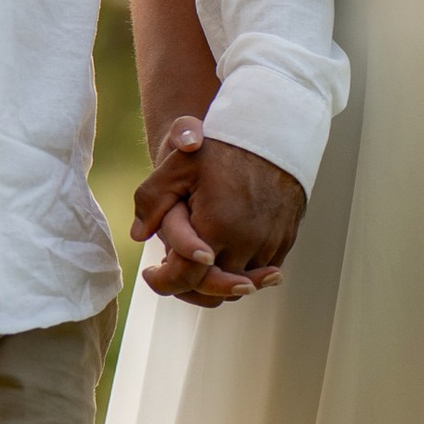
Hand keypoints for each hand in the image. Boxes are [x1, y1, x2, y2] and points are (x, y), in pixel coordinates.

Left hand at [132, 119, 304, 304]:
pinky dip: (241, 272)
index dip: (163, 282)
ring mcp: (270, 243)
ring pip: (240, 287)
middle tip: (171, 272)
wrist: (274, 134)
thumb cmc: (223, 148)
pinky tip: (224, 256)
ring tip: (196, 266)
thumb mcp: (179, 165)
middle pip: (214, 290)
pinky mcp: (285, 240)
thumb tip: (138, 235)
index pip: (187, 277)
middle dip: (188, 288)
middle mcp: (248, 241)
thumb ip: (152, 200)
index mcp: (219, 226)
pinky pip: (262, 272)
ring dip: (216, 283)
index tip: (151, 273)